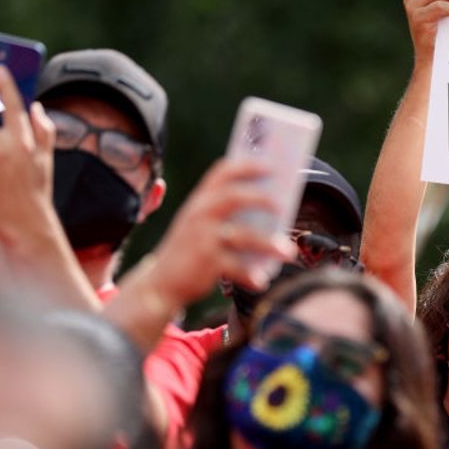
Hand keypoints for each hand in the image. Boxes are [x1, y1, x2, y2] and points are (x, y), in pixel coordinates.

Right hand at [137, 158, 296, 307]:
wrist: (160, 283)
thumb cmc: (190, 249)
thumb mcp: (200, 224)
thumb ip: (226, 212)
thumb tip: (271, 206)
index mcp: (200, 199)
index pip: (222, 171)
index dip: (248, 165)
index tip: (271, 165)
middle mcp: (200, 214)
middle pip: (233, 196)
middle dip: (261, 197)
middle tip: (282, 206)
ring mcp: (202, 237)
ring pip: (242, 235)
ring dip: (268, 243)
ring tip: (288, 251)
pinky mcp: (206, 262)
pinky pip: (235, 267)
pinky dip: (251, 274)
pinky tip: (262, 280)